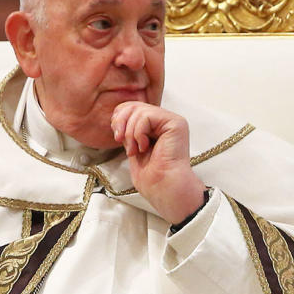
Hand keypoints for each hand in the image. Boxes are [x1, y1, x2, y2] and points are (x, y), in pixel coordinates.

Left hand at [111, 102, 205, 223]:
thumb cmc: (151, 176)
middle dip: (121, 123)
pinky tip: (144, 147)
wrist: (162, 188)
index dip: (119, 119)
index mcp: (156, 125)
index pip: (132, 107)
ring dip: (130, 133)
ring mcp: (172, 121)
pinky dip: (139, 132)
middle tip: (120, 141)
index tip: (118, 138)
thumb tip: (117, 116)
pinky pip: (147, 116)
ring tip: (135, 150)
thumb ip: (128, 129)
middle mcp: (166, 121)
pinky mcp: (176, 123)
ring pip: (139, 110)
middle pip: (134, 105)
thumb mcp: (132, 145)